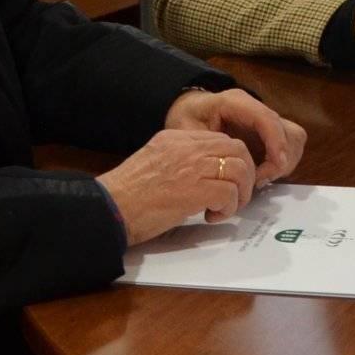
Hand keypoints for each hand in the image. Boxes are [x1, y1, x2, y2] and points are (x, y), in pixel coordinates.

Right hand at [96, 128, 255, 242]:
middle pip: (238, 150)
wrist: (110, 208)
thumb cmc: (127, 195)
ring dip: (240, 193)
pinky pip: (229, 194)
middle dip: (245, 174)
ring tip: (224, 208)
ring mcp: (192, 167)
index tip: (230, 180)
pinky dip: (228, 208)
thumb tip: (204, 173)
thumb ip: (179, 160)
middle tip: (236, 195)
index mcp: (176, 138)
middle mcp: (187, 147)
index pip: (221, 139)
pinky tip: (211, 216)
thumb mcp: (154, 162)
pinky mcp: (194, 190)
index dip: (234, 160)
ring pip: (239, 170)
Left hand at [165, 87, 304, 185]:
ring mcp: (264, 122)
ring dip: (283, 164)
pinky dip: (279, 165)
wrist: (187, 112)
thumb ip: (202, 144)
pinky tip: (259, 175)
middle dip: (281, 159)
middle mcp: (255, 109)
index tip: (277, 165)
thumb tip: (226, 164)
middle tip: (258, 179)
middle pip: (289, 131)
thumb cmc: (185, 119)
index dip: (276, 142)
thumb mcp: (184, 129)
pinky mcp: (267, 135)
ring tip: (258, 179)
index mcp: (235, 103)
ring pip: (293, 141)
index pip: (266, 118)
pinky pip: (287, 149)